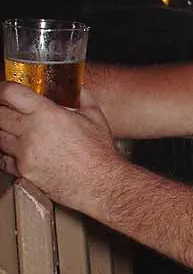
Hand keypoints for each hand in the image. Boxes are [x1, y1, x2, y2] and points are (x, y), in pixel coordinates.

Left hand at [0, 83, 125, 211]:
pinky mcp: (23, 172)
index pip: (10, 93)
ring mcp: (25, 154)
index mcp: (47, 114)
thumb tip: (75, 88)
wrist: (101, 184)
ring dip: (4, 131)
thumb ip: (82, 97)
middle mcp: (31, 133)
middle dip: (2, 109)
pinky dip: (6, 154)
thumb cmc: (99, 153)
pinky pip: (3, 160)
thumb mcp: (95, 116)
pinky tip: (17, 151)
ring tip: (13, 130)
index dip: (3, 88)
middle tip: (8, 109)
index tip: (4, 90)